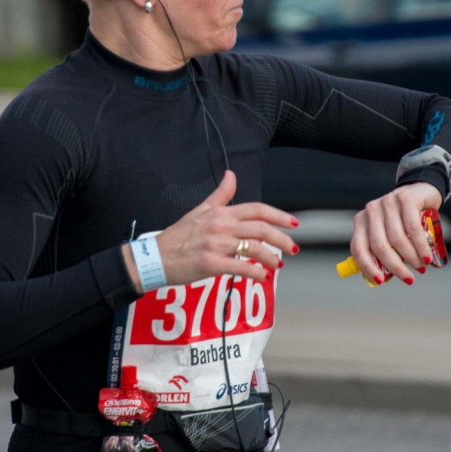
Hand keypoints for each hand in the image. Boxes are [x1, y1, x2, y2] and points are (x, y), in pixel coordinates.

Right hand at [123, 171, 299, 291]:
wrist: (156, 257)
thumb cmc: (179, 235)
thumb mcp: (200, 210)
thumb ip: (220, 194)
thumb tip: (231, 175)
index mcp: (220, 213)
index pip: (257, 210)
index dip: (278, 215)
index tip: (293, 223)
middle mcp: (221, 226)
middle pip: (260, 229)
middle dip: (281, 239)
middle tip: (293, 247)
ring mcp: (216, 245)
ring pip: (253, 249)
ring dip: (271, 257)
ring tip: (278, 264)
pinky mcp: (211, 264)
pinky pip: (240, 268)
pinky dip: (255, 273)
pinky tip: (262, 276)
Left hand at [349, 182, 441, 285]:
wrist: (421, 191)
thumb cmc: (403, 219)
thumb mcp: (388, 232)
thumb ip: (383, 250)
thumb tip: (382, 278)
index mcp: (361, 221)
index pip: (358, 248)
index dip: (368, 267)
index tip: (380, 281)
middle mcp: (371, 210)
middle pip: (379, 246)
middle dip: (395, 266)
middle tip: (408, 278)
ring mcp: (387, 202)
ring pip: (397, 239)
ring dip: (411, 258)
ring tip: (421, 267)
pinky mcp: (405, 199)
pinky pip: (413, 229)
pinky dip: (421, 247)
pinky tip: (427, 257)